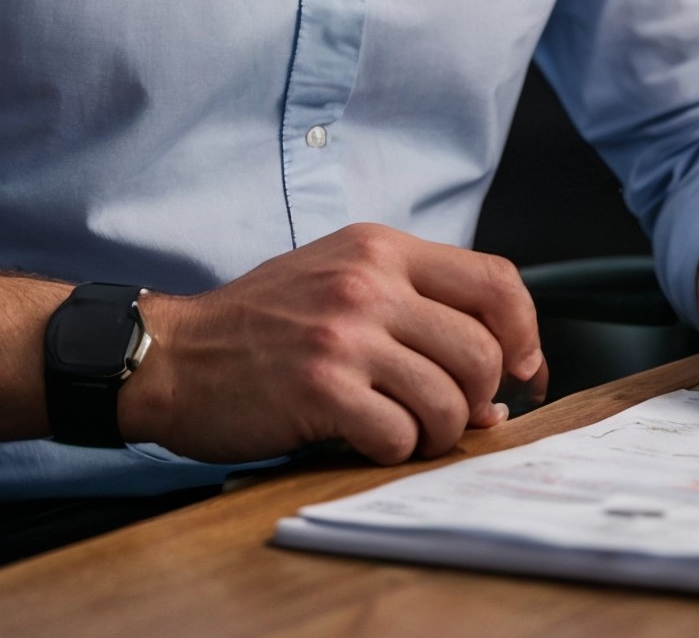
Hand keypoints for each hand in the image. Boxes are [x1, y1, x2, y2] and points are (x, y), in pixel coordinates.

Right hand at [115, 224, 545, 464]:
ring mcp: (345, 334)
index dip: (524, 332)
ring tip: (404, 428)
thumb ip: (415, 311)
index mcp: (380, 248)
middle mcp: (369, 282)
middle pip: (482, 349)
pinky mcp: (321, 388)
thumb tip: (498, 383)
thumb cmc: (261, 324)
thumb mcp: (339, 280)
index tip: (522, 368)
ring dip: (437, 432)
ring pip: (450, 400)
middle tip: (450, 412)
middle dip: (479, 396)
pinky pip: (400, 436)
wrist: (174, 353)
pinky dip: (394, 450)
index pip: (495, 280)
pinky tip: (364, 437)